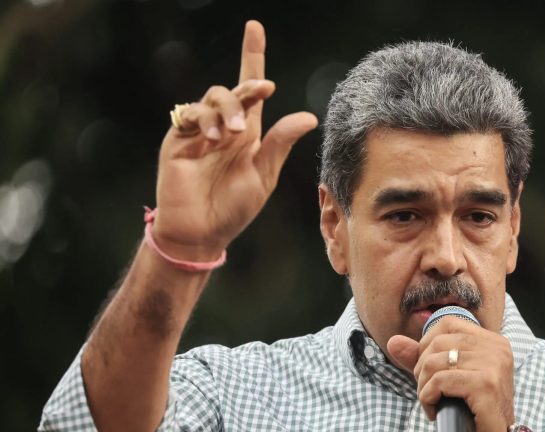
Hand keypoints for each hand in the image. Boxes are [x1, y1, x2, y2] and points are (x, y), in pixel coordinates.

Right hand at [153, 20, 317, 259]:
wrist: (202, 233)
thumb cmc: (234, 209)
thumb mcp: (264, 175)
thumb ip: (280, 144)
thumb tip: (309, 116)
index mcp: (247, 133)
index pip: (251, 89)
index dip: (252, 57)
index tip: (254, 28)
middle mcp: (224, 127)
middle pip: (233, 89)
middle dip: (247, 89)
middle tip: (261, 99)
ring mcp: (199, 132)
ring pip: (212, 97)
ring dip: (227, 108)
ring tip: (234, 135)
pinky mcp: (178, 140)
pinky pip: (190, 114)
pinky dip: (205, 120)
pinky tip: (215, 139)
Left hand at [388, 317, 515, 431]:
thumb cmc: (472, 411)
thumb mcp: (447, 378)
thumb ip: (421, 357)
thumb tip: (393, 341)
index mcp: (492, 341)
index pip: (447, 323)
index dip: (427, 343)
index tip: (427, 369)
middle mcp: (496, 348)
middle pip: (438, 342)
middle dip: (421, 368)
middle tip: (427, 391)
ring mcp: (493, 364)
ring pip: (435, 362)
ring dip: (424, 386)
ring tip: (431, 401)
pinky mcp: (485, 384)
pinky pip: (440, 381)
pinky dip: (428, 397)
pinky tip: (434, 410)